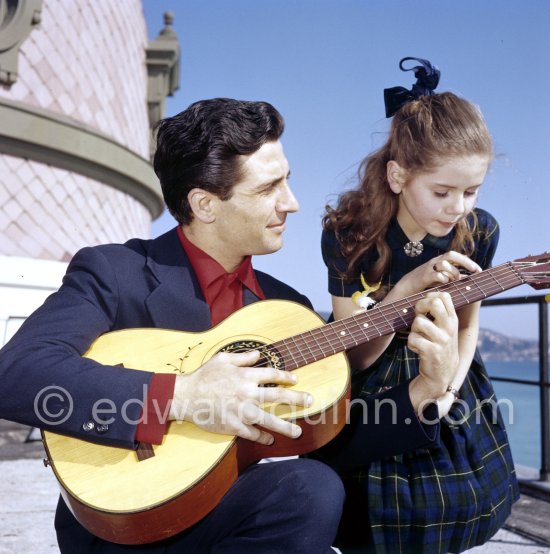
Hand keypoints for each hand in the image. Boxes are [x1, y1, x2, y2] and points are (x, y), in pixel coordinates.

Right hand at [169, 350, 312, 444]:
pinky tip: (270, 440)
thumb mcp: (222, 359)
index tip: (295, 379)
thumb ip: (243, 357)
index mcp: (246, 376)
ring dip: (285, 426)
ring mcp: (241, 411)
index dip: (286, 376)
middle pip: (278, 396)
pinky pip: (252, 434)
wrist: (186, 397)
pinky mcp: (233, 426)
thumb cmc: (204, 376)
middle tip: (310, 401)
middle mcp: (247, 394)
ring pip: (269, 420)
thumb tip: (259, 354)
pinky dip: (262, 438)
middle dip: (296, 399)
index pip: (272, 375)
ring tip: (298, 432)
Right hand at [397, 251, 480, 296]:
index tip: (479, 270)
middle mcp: (435, 262)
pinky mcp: (424, 277)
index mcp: (439, 261)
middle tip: (474, 271)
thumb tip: (468, 278)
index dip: (468, 261)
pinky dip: (444, 279)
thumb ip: (453, 277)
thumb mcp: (441, 278)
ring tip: (455, 281)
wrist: (407, 286)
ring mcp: (429, 268)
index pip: (456, 255)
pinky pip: (437, 275)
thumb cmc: (426, 282)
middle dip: (465, 262)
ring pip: (445, 264)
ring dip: (453, 272)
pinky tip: (445, 283)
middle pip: (451, 255)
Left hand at [407, 292, 459, 411]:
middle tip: (419, 316)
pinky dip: (411, 343)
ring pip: (418, 321)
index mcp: (452, 320)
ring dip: (413, 329)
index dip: (430, 296)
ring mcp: (441, 340)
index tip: (425, 307)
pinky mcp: (432, 351)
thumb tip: (427, 296)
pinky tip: (417, 348)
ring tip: (419, 336)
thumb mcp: (446, 328)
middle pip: (434, 303)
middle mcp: (449, 328)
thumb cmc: (439, 345)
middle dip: (420, 306)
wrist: (442, 373)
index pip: (444, 296)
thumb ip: (440, 313)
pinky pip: (413, 338)